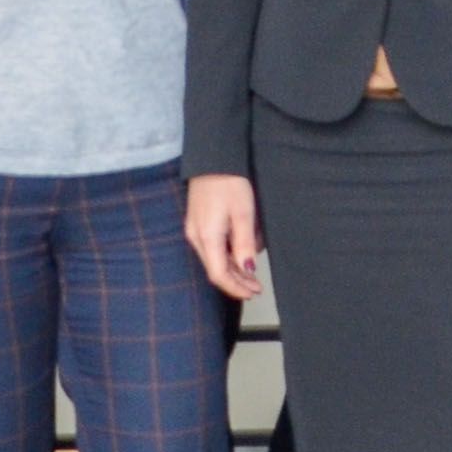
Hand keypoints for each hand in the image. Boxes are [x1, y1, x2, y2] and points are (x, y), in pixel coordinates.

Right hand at [183, 174, 263, 301]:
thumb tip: (248, 269)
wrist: (214, 159)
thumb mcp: (244, 214)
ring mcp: (195, 230)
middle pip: (216, 269)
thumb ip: (245, 244)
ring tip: (253, 267)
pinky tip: (242, 249)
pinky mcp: (198, 223)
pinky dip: (228, 252)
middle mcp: (196, 237)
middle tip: (256, 287)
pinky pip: (213, 246)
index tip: (253, 292)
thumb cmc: (230, 183)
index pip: (219, 275)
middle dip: (237, 280)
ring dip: (234, 266)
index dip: (236, 288)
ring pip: (215, 258)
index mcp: (207, 237)